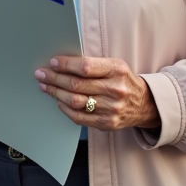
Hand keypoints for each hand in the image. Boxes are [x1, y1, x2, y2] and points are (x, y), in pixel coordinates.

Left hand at [35, 56, 160, 131]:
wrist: (144, 104)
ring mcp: (112, 109)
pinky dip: (65, 108)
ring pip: (75, 101)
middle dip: (54, 78)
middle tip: (41, 74)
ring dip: (55, 93)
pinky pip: (79, 117)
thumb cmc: (123, 81)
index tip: (53, 62)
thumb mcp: (114, 66)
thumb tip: (61, 63)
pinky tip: (59, 101)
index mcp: (117, 70)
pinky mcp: (107, 123)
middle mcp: (115, 90)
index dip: (66, 65)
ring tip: (45, 87)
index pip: (86, 67)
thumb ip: (93, 65)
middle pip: (77, 85)